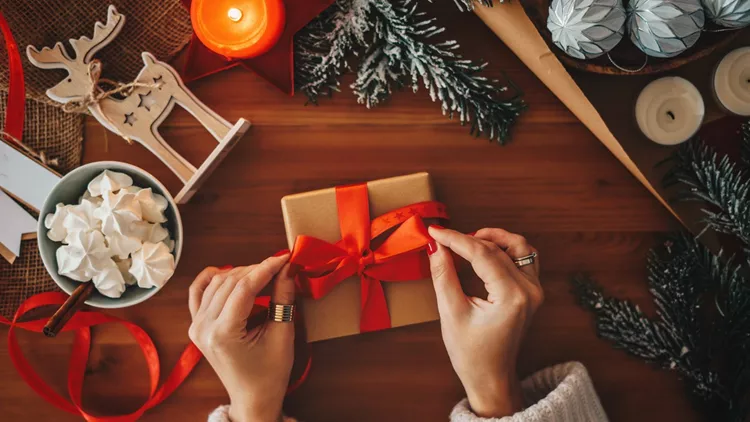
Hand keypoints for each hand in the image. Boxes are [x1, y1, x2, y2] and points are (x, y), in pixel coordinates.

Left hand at [188, 254, 294, 421]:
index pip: (244, 288)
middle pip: (230, 282)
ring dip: (240, 273)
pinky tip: (226, 271)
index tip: (284, 257)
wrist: (253, 398)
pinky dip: (211, 279)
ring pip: (216, 283)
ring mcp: (196, 326)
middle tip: (280, 266)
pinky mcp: (196, 326)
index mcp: (223, 334)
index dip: (266, 268)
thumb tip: (287, 268)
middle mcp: (203, 328)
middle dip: (256, 270)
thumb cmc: (270, 374)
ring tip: (264, 274)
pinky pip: (198, 293)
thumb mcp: (282, 336)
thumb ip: (283, 298)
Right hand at [427, 227, 542, 417]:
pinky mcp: (532, 290)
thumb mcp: (451, 313)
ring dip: (492, 238)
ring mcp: (534, 290)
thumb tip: (436, 246)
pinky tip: (484, 250)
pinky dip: (504, 248)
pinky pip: (524, 257)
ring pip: (517, 246)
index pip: (482, 254)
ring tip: (466, 242)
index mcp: (512, 297)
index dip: (456, 239)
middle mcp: (529, 290)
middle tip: (442, 239)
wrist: (491, 376)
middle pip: (497, 248)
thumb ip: (443, 275)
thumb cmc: (471, 353)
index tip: (435, 231)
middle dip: (467, 239)